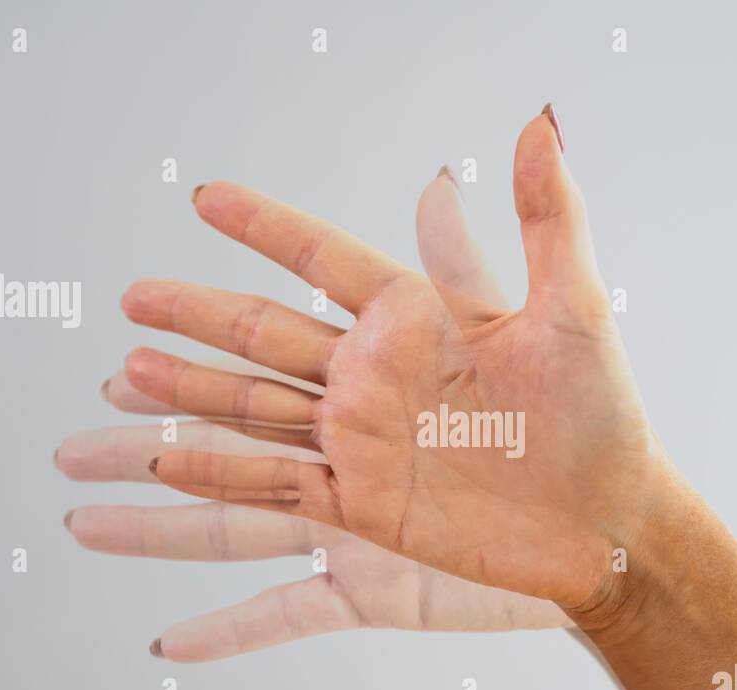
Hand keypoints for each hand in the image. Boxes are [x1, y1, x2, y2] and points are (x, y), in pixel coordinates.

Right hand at [122, 106, 673, 626]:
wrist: (609, 522)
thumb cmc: (602, 414)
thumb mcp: (575, 309)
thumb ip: (547, 218)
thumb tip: (539, 120)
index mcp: (417, 319)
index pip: (323, 259)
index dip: (265, 228)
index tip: (205, 196)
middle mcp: (376, 374)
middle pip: (267, 335)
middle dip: (199, 315)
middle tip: (133, 295)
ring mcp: (364, 440)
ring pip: (257, 408)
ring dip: (192, 391)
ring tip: (128, 370)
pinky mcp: (364, 504)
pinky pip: (276, 484)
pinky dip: (219, 476)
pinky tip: (168, 462)